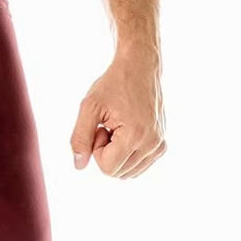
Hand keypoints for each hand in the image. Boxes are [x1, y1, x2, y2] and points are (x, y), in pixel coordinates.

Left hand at [70, 46, 165, 178]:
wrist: (139, 67)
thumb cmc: (113, 84)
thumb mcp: (89, 108)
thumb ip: (80, 139)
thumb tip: (79, 166)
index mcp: (136, 136)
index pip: (107, 168)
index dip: (97, 150)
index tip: (102, 127)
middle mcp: (152, 144)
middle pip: (117, 173)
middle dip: (106, 153)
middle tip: (110, 126)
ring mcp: (159, 145)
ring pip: (127, 173)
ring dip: (116, 154)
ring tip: (119, 128)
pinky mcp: (161, 145)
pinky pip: (136, 167)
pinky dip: (127, 154)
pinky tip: (127, 131)